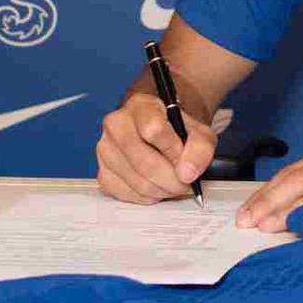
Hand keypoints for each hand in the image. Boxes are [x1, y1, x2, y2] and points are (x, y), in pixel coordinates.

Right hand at [95, 90, 216, 203]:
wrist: (161, 127)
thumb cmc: (177, 127)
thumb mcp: (198, 130)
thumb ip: (200, 148)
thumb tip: (187, 174)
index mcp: (139, 105)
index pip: (153, 130)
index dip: (174, 151)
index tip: (186, 159)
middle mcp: (116, 125)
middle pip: (145, 163)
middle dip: (172, 179)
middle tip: (186, 182)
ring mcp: (105, 150)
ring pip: (138, 183)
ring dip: (163, 190)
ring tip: (174, 183)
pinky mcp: (103, 172)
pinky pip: (127, 194)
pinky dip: (148, 197)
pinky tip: (157, 186)